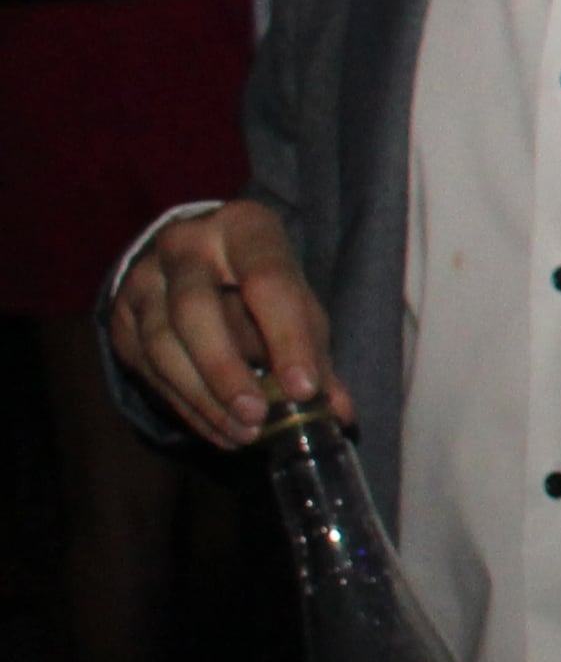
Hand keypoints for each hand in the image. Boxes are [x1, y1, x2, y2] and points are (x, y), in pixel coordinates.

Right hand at [107, 197, 342, 443]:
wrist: (197, 259)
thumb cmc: (261, 281)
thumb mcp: (296, 301)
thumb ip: (316, 352)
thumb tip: (338, 412)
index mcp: (243, 228)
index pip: (267, 281)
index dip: (287, 339)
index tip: (303, 390)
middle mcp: (183, 244)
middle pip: (195, 310)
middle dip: (226, 371)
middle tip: (257, 417)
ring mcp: (143, 279)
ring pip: (162, 344)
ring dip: (204, 398)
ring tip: (243, 433)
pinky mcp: (121, 316)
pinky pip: (148, 369)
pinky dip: (187, 407)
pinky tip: (219, 431)